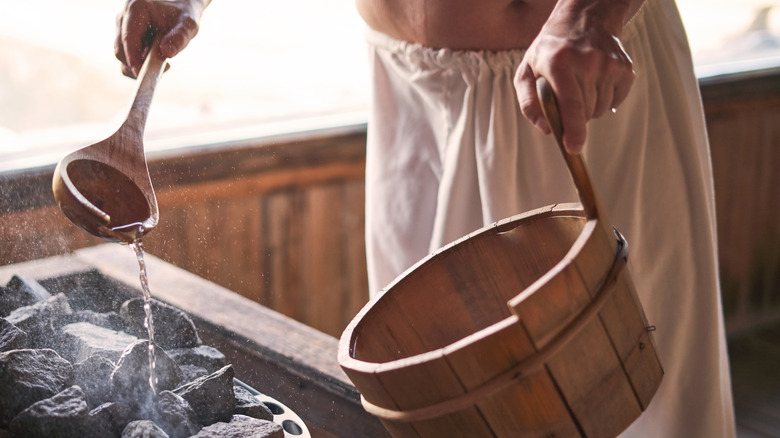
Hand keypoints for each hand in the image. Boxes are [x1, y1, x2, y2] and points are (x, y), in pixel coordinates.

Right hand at [115, 0, 209, 77]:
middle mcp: (124, 18)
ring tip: (165, 65)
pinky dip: (139, 66)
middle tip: (163, 70)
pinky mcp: (124, 39)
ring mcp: (122, 29)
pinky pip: (126, 59)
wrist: (180, 14)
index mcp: (136, 8)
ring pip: (122, 57)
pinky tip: (158, 63)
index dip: (133, 58)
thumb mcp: (188, 26)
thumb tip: (166, 52)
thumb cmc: (184, 17)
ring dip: (140, 67)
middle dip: (138, 66)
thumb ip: (180, 37)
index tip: (143, 74)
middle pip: (120, 50)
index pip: (128, 38)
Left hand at [514, 1, 634, 152]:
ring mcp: (609, 64)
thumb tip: (545, 129)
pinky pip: (615, 101)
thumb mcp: (527, 71)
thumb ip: (529, 103)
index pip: (571, 105)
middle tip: (567, 98)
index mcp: (559, 64)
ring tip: (580, 86)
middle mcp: (587, 62)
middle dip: (575, 116)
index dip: (573, 130)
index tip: (573, 148)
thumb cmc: (549, 51)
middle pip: (586, 112)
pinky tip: (595, 82)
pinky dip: (605, 100)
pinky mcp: (624, 68)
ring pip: (601, 109)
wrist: (583, 20)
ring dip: (589, 108)